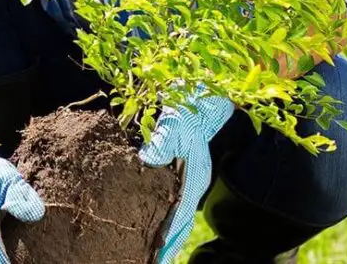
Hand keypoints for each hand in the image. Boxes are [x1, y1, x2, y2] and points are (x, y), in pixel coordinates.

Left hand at [138, 87, 233, 262]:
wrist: (200, 99)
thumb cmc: (187, 111)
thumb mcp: (175, 123)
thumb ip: (162, 143)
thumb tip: (146, 160)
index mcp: (194, 179)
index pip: (180, 217)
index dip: (170, 239)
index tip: (160, 258)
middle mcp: (192, 186)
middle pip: (179, 224)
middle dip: (168, 246)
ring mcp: (187, 182)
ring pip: (175, 217)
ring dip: (165, 236)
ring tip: (152, 256)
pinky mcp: (179, 177)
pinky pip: (170, 204)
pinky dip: (163, 220)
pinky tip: (152, 229)